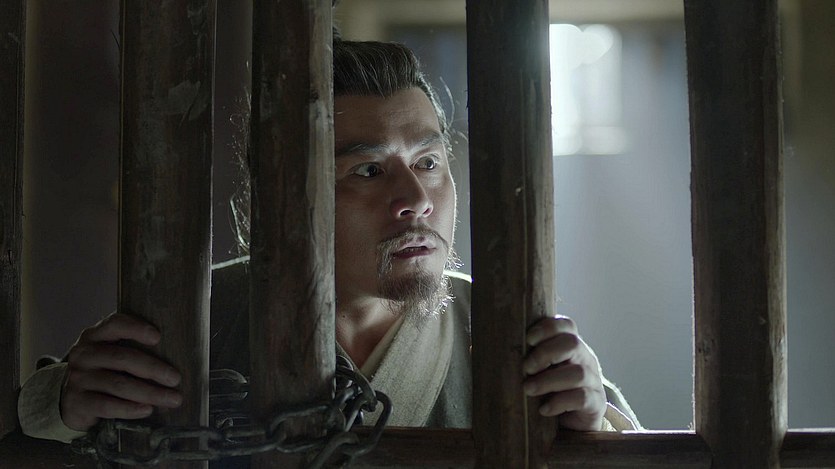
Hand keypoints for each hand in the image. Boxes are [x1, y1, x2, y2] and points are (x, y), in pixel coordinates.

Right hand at [61, 312, 182, 431]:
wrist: (71, 401)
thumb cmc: (103, 372)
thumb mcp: (111, 354)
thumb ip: (134, 349)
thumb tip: (177, 355)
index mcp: (95, 336)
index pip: (115, 324)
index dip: (136, 328)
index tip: (158, 337)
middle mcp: (84, 354)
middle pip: (122, 358)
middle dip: (153, 369)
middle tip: (176, 379)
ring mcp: (78, 378)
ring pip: (118, 384)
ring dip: (149, 392)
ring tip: (172, 399)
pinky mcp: (76, 402)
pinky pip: (107, 405)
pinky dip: (130, 409)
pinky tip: (147, 410)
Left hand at [523, 316, 605, 430]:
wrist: (572, 422)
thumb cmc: (548, 389)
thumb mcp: (538, 370)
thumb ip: (523, 358)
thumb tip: (485, 350)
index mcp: (571, 345)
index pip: (566, 326)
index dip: (547, 328)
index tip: (528, 339)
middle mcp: (585, 358)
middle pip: (572, 343)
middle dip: (545, 353)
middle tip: (526, 368)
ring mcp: (593, 380)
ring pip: (577, 373)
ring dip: (548, 380)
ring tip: (528, 389)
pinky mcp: (595, 403)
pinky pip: (582, 398)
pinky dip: (559, 402)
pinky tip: (543, 409)